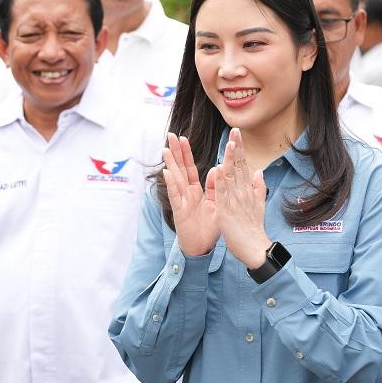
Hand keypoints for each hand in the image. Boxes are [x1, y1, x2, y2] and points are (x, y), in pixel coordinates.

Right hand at [162, 133, 219, 255]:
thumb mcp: (215, 204)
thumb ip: (214, 188)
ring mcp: (181, 201)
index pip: (190, 168)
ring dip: (170, 164)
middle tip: (170, 135)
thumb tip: (215, 168)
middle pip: (180, 169)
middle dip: (175, 152)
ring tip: (166, 149)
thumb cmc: (208, 227)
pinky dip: (171, 185)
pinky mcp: (179, 211)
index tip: (182, 138)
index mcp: (196, 190)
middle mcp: (186, 193)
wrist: (202, 247)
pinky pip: (175, 196)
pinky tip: (167, 173)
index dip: (186, 154)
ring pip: (175, 179)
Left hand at [212, 129, 270, 267]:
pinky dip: (221, 181)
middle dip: (237, 148)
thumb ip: (258, 187)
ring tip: (230, 143)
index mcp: (248, 190)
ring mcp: (236, 201)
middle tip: (236, 130)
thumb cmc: (254, 229)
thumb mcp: (259, 205)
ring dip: (230, 159)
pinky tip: (219, 168)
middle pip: (240, 166)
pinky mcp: (227, 211)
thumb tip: (259, 171)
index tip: (237, 135)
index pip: (243, 165)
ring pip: (232, 176)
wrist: (255, 248)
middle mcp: (243, 192)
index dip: (240, 149)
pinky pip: (223, 193)